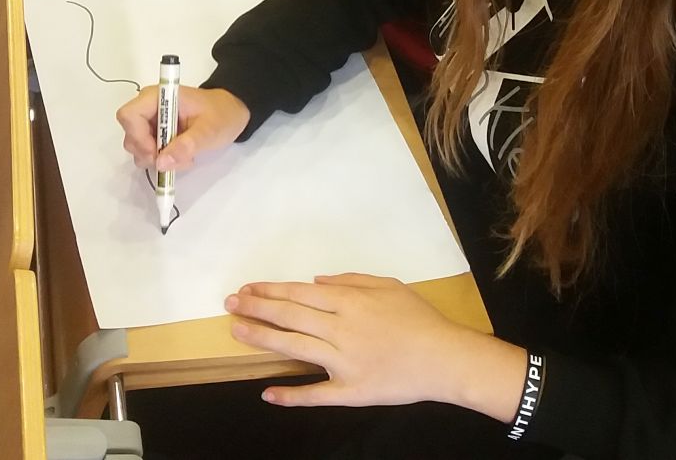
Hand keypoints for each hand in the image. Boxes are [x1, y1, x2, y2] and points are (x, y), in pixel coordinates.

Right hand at [115, 85, 248, 171]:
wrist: (231, 112)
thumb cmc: (222, 114)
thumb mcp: (209, 130)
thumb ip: (186, 145)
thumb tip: (161, 162)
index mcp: (158, 96)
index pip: (129, 115)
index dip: (138, 137)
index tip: (157, 153)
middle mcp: (149, 107)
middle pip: (130, 135)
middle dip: (149, 153)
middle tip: (175, 159)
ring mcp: (151, 122)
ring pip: (137, 148)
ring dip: (158, 160)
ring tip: (185, 157)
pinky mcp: (155, 135)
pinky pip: (148, 153)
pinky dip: (163, 161)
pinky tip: (182, 157)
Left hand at [226, 274, 526, 418]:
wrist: (446, 358)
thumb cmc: (420, 319)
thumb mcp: (389, 286)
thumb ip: (352, 280)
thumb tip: (316, 281)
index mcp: (350, 302)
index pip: (299, 293)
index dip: (270, 290)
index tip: (247, 288)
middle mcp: (341, 329)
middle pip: (290, 316)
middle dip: (257, 308)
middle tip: (230, 304)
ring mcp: (344, 362)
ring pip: (294, 348)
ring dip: (263, 339)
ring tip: (237, 331)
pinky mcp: (351, 391)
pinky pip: (317, 395)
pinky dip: (292, 395)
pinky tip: (268, 393)